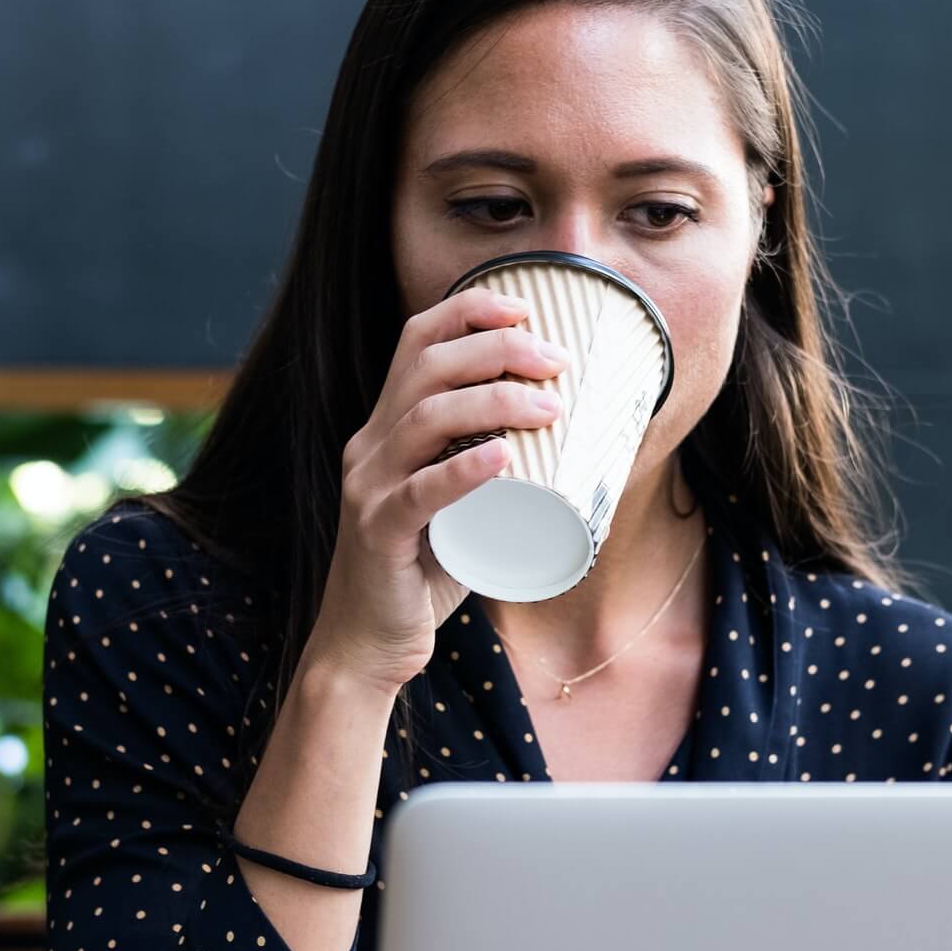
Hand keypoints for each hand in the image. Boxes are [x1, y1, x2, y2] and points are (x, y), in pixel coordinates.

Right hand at [303, 284, 569, 694]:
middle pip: (426, 368)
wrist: (368, 643)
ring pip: (424, 420)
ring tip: (549, 406)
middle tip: (556, 361)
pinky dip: (462, 471)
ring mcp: (369, 488)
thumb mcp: (459, 502)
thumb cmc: (425, 568)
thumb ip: (496, 469)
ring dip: (493, 402)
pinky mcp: (377, 534)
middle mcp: (370, 445)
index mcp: (387, 428)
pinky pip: (417, 494)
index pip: (416, 343)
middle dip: (496, 349)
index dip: (467, 312)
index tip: (525, 307)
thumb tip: (583, 444)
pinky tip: (502, 458)